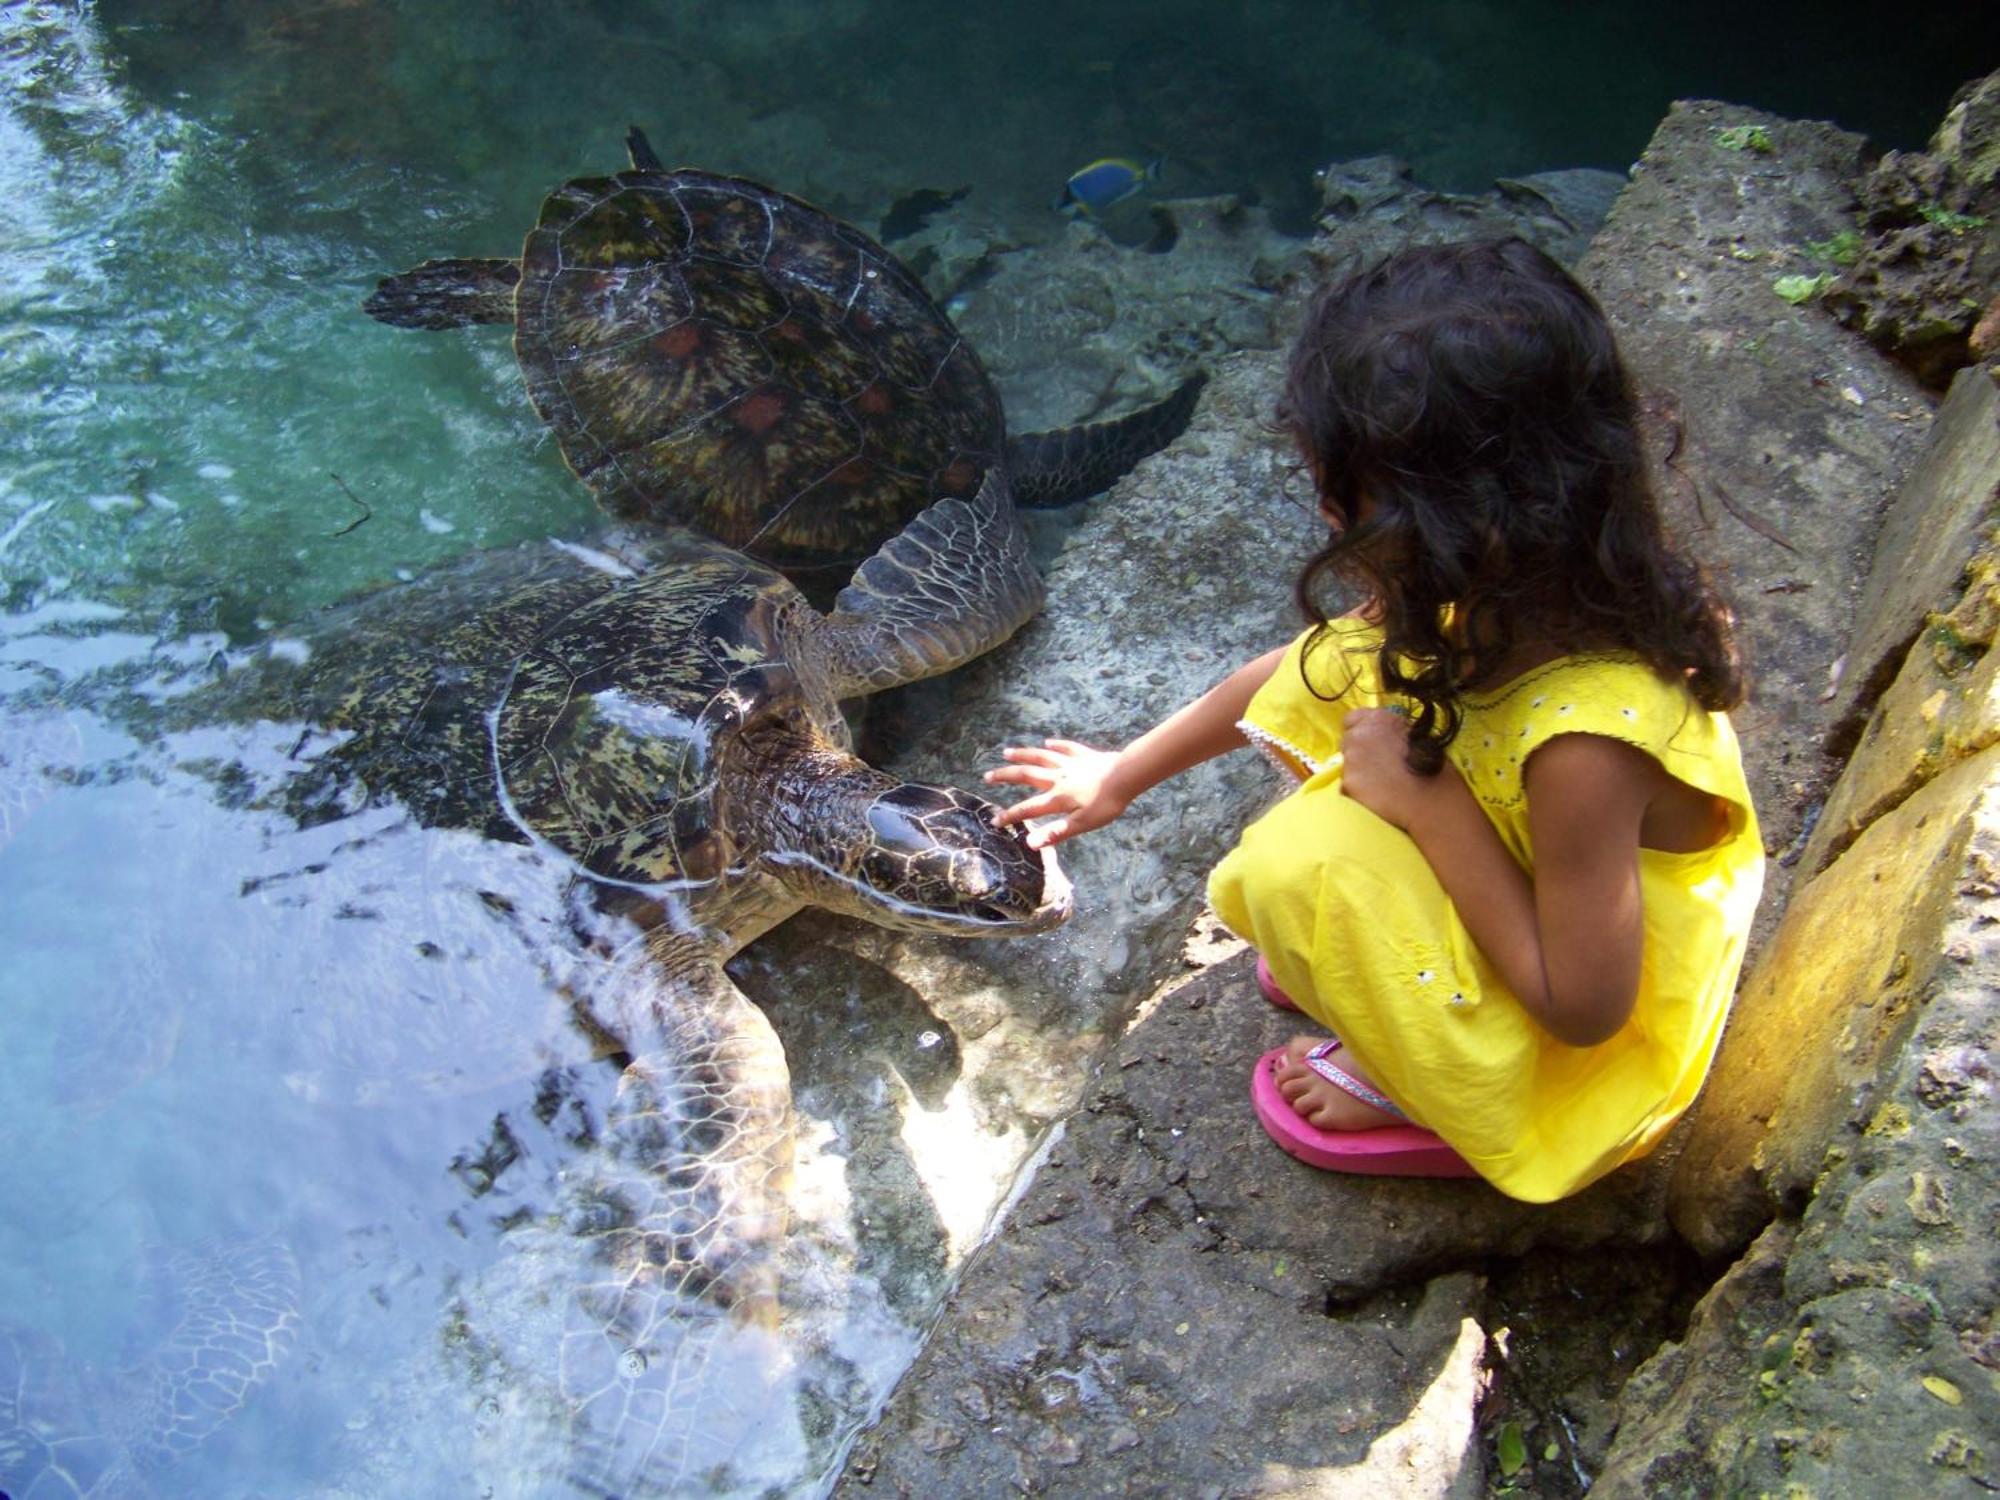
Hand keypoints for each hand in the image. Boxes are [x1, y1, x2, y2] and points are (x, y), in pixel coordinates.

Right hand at [982, 738, 1128, 848]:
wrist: (1127, 776)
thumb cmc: (1107, 803)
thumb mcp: (1082, 824)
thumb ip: (1056, 832)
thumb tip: (1030, 843)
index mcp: (1057, 798)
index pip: (1028, 808)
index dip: (1010, 816)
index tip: (994, 821)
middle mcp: (1058, 778)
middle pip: (1026, 775)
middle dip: (1005, 776)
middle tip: (987, 776)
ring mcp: (1070, 764)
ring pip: (1041, 757)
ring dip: (1023, 755)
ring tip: (1007, 752)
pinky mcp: (1084, 755)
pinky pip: (1066, 749)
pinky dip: (1056, 746)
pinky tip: (1048, 742)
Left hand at [1339, 707, 1461, 832]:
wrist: (1431, 797)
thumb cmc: (1433, 767)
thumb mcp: (1416, 736)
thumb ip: (1392, 732)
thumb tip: (1384, 738)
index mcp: (1379, 718)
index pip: (1353, 718)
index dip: (1360, 730)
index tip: (1370, 743)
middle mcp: (1360, 733)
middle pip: (1347, 741)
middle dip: (1358, 752)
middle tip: (1377, 767)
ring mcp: (1351, 757)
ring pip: (1346, 764)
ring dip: (1358, 771)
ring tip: (1380, 784)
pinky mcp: (1347, 781)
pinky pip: (1347, 786)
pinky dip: (1357, 791)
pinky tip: (1377, 797)